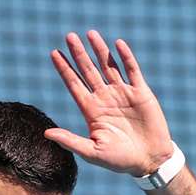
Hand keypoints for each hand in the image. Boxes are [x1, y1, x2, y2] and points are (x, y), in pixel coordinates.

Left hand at [44, 31, 173, 176]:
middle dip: (79, 54)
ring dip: (99, 50)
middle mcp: (105, 98)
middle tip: (69, 36)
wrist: (149, 160)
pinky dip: (125, 57)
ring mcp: (122, 94)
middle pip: (88, 71)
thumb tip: (46, 133)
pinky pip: (132, 70)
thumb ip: (70, 141)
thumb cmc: (119, 160)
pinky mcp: (141, 93)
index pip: (74, 84)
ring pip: (108, 66)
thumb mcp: (92, 152)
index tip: (54, 53)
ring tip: (90, 33)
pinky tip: (117, 44)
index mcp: (91, 110)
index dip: (64, 69)